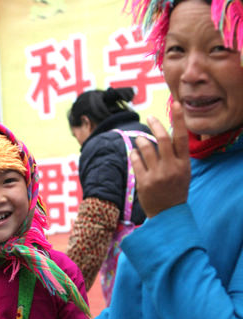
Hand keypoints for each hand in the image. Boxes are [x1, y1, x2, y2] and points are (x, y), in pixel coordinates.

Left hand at [130, 102, 189, 217]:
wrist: (168, 214)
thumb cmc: (176, 188)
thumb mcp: (183, 171)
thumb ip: (176, 154)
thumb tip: (165, 131)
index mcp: (184, 164)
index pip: (181, 138)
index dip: (178, 120)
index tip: (175, 104)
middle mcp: (171, 168)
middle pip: (162, 139)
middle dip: (155, 124)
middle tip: (150, 117)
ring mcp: (157, 175)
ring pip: (146, 147)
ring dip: (141, 140)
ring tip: (140, 141)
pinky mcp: (144, 182)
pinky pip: (135, 160)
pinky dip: (134, 154)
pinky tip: (135, 155)